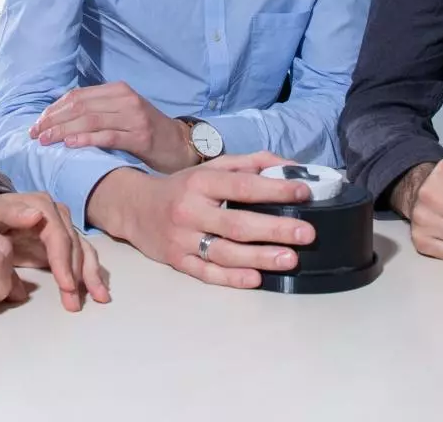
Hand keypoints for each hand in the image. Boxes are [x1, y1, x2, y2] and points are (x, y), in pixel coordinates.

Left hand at [0, 192, 109, 309]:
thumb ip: (8, 215)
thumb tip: (37, 216)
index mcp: (38, 205)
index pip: (58, 233)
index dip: (63, 259)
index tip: (66, 285)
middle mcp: (55, 214)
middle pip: (74, 244)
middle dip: (76, 274)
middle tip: (73, 302)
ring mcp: (61, 227)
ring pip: (83, 250)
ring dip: (90, 275)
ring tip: (98, 299)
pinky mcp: (63, 242)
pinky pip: (82, 256)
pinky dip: (91, 273)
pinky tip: (98, 292)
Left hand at [30, 82, 197, 172]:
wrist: (180, 144)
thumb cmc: (145, 131)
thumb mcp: (121, 113)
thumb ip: (97, 111)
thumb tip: (59, 118)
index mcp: (117, 90)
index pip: (77, 96)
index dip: (54, 109)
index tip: (37, 124)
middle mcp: (125, 99)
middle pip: (80, 107)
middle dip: (54, 121)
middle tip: (35, 134)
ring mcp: (134, 117)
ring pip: (90, 120)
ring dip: (64, 131)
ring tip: (47, 141)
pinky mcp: (141, 136)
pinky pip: (108, 136)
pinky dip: (87, 139)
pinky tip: (71, 145)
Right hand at [86, 152, 314, 288]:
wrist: (135, 208)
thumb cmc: (182, 187)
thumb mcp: (211, 168)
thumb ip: (250, 164)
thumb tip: (291, 167)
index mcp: (201, 182)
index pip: (242, 185)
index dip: (274, 190)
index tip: (303, 193)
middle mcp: (190, 210)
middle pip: (237, 223)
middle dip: (274, 229)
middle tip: (307, 233)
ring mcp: (182, 239)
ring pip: (224, 252)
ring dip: (259, 257)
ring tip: (290, 259)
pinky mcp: (176, 262)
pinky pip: (206, 273)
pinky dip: (231, 278)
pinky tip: (256, 279)